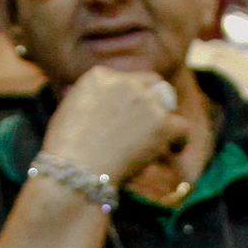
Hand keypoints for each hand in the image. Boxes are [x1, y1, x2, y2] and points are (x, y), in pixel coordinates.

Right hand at [39, 65, 190, 188]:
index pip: (126, 79)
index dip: (132, 96)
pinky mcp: (161, 124)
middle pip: (152, 83)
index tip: (130, 115)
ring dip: (164, 121)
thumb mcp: (70, 113)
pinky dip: (179, 140)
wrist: (75, 171)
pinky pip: (182, 127)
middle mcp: (124, 82)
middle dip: (153, 100)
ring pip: (168, 104)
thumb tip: (100, 107)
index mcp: (99, 76)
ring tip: (160, 142)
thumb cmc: (66, 152)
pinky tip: (174, 150)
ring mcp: (145, 101)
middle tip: (151, 123)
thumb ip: (90, 101)